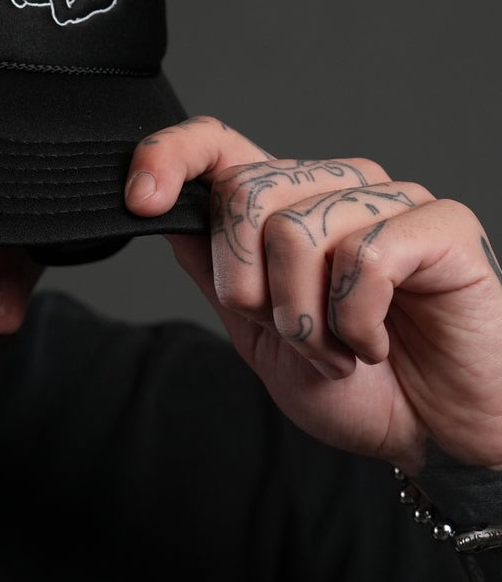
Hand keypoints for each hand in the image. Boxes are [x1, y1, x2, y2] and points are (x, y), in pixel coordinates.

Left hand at [124, 117, 501, 475]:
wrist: (437, 436)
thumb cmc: (363, 387)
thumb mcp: (260, 334)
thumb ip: (216, 272)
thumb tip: (161, 213)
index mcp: (288, 207)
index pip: (219, 146)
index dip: (170, 156)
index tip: (140, 200)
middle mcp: (337, 188)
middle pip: (245, 194)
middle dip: (250, 288)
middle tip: (297, 337)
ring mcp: (391, 200)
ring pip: (296, 230)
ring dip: (307, 320)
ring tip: (343, 350)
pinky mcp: (442, 224)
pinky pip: (365, 257)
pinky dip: (358, 322)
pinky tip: (376, 342)